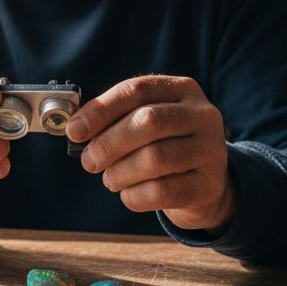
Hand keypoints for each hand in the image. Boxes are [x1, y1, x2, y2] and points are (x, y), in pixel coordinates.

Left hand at [65, 76, 232, 230]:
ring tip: (111, 179)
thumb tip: (75, 127)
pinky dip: (134, 196)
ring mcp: (211, 149)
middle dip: (108, 143)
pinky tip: (128, 194)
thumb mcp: (144, 124)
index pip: (137, 90)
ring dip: (120, 172)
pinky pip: (162, 191)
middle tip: (89, 161)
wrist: (202, 184)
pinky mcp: (209, 185)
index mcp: (182, 89)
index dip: (101, 110)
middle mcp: (203, 115)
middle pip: (148, 121)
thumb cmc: (163, 147)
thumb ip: (113, 119)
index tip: (75, 131)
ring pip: (155, 158)